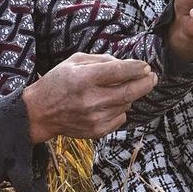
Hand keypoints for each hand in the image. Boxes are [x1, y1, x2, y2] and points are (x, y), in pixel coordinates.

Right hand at [23, 53, 157, 143]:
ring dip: (129, 96)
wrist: (40, 113)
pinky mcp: (96, 131)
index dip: (136, 68)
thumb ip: (101, 60)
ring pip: (126, 105)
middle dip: (146, 83)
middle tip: (152, 77)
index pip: (119, 71)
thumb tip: (126, 63)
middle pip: (129, 92)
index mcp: (84, 79)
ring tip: (118, 90)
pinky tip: (108, 105)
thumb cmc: (58, 82)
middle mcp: (90, 100)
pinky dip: (120, 110)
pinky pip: (120, 118)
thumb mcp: (74, 61)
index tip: (146, 66)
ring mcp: (94, 118)